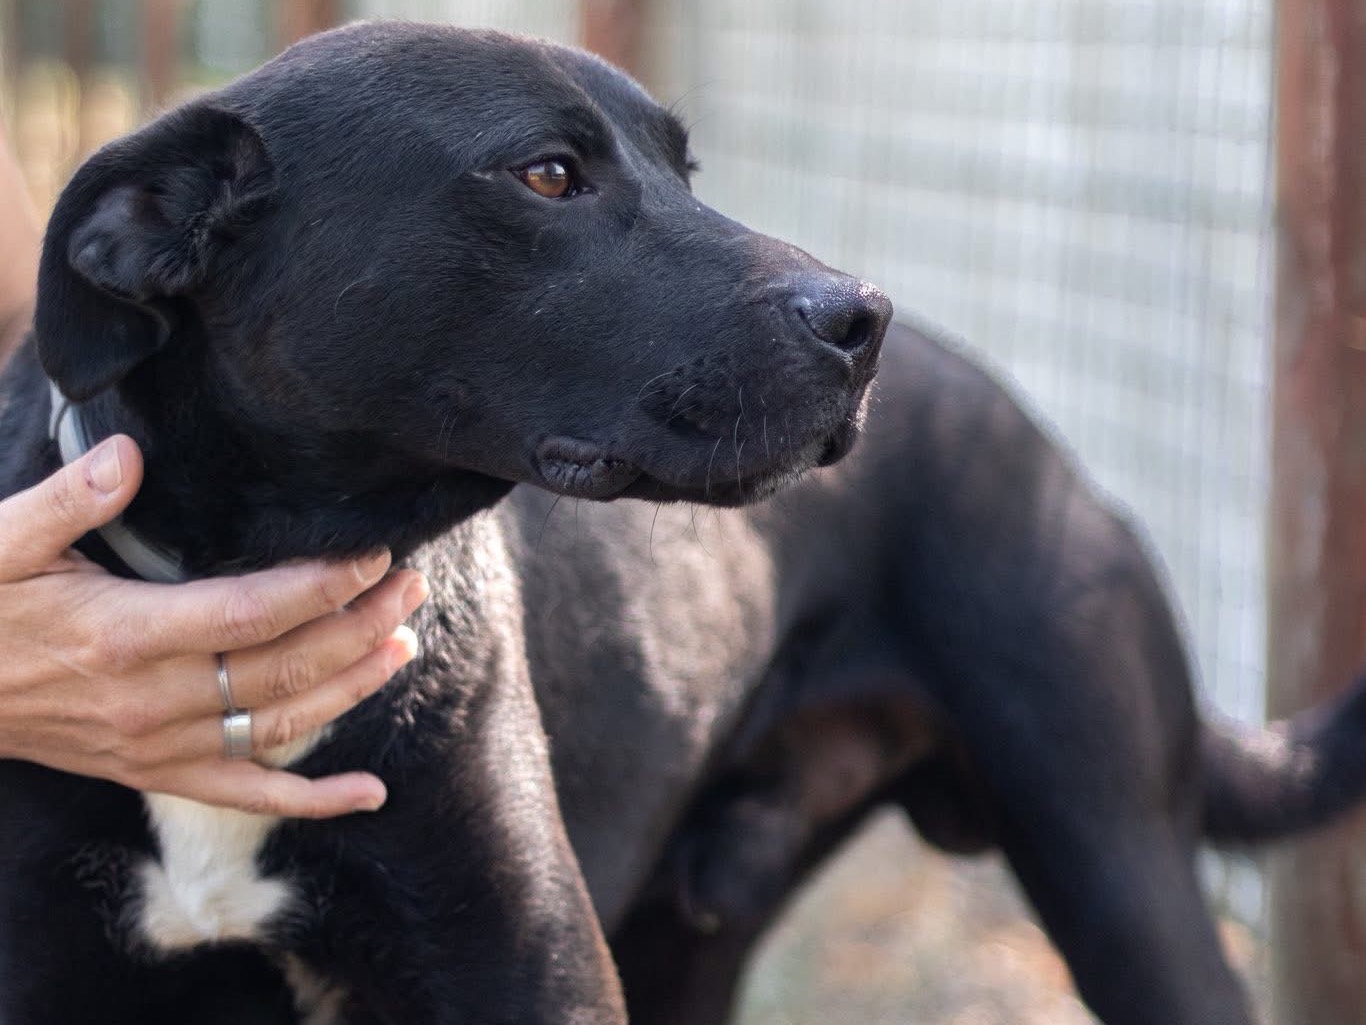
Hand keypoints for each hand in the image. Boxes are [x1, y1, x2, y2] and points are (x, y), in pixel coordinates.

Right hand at [0, 434, 426, 816]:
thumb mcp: (1, 542)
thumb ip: (69, 499)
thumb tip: (129, 453)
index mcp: (125, 636)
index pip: (252, 614)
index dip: (323, 586)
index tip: (373, 555)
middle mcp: (151, 700)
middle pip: (284, 669)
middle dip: (359, 626)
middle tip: (411, 586)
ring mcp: (156, 746)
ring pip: (280, 728)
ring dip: (352, 689)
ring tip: (404, 644)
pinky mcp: (153, 772)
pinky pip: (243, 794)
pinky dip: (311, 801)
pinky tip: (369, 795)